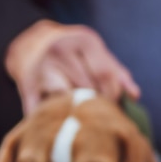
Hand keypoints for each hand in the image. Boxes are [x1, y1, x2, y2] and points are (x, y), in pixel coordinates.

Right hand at [4, 19, 139, 113]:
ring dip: (77, 113)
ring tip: (80, 118)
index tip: (112, 108)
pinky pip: (45, 109)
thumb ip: (116, 71)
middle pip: (88, 89)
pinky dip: (54, 119)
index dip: (113, 96)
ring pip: (68, 100)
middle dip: (95, 105)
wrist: (28, 45)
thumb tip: (134, 97)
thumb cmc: (70, 52)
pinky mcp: (26, 85)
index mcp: (83, 40)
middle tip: (96, 116)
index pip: (105, 75)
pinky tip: (60, 121)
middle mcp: (61, 50)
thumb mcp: (93, 53)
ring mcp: (41, 67)